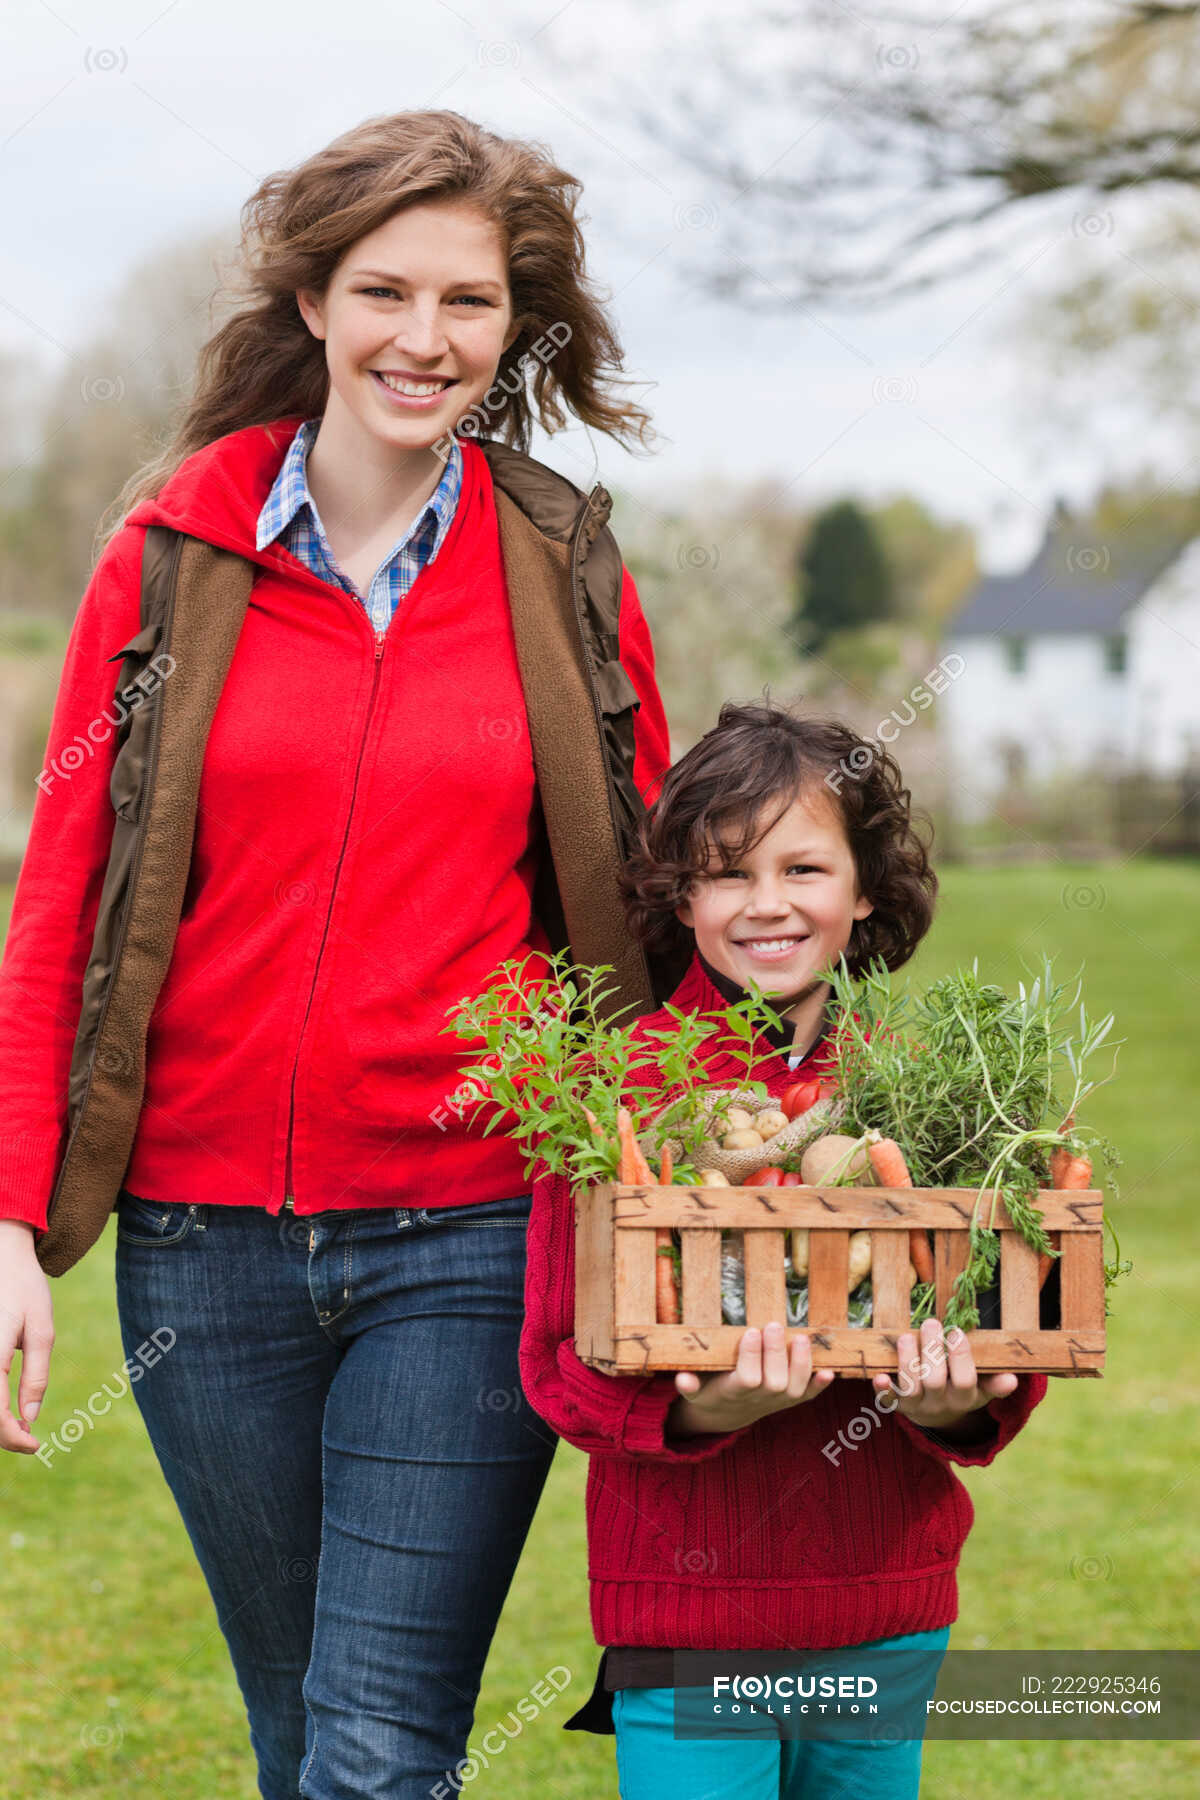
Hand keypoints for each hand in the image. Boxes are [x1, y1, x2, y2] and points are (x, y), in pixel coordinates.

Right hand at [0, 1219, 53, 1454]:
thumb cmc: (25, 1289)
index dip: (12, 1438)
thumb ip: (36, 1375)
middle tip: (30, 1439)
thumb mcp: (42, 1330)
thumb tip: (30, 1418)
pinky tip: (6, 1408)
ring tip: (20, 1424)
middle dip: (2, 1434)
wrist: (1, 1254)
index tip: (36, 1446)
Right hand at [668, 1322, 834, 1436]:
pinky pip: (809, 1396)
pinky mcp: (791, 1400)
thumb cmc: (711, 1392)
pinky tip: (830, 1371)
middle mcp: (759, 1399)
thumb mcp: (696, 1391)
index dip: (751, 1357)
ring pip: (795, 1387)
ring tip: (801, 1337)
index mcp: (734, 1392)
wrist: (729, 1414)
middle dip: (776, 1353)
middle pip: (774, 1381)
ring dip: (801, 1363)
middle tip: (774, 1325)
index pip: (747, 1378)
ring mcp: (778, 1401)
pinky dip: (820, 1385)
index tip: (750, 1332)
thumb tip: (682, 1378)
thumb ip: (689, 1385)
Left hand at [872, 1316, 1017, 1432]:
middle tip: (930, 1323)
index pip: (965, 1381)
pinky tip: (878, 1375)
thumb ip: (995, 1383)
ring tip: (907, 1336)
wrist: (938, 1416)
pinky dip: (883, 1389)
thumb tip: (1013, 1380)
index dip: (960, 1357)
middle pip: (935, 1381)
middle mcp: (940, 1404)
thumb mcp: (983, 1388)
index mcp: (964, 1398)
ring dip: (907, 1361)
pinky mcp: (897, 1405)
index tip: (956, 1331)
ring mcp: (917, 1406)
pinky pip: (888, 1400)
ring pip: (911, 1388)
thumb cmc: (962, 1390)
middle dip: (932, 1350)